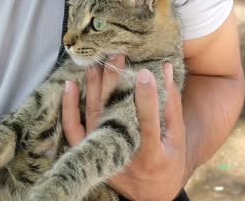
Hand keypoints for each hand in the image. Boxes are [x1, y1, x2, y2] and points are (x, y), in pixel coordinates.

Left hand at [62, 56, 187, 200]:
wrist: (149, 191)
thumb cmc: (167, 159)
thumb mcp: (175, 136)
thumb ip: (170, 103)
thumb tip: (165, 68)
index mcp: (153, 153)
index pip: (148, 122)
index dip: (147, 97)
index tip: (144, 72)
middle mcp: (125, 154)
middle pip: (115, 114)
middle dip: (115, 83)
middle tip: (116, 56)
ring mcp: (104, 153)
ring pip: (93, 117)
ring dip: (93, 88)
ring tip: (96, 64)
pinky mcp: (89, 151)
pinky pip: (72, 130)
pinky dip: (68, 108)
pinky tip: (70, 85)